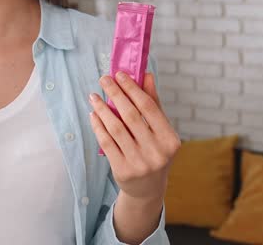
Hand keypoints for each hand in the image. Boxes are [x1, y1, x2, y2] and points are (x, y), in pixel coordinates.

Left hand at [88, 71, 180, 200]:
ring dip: (102, 109)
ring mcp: (139, 163)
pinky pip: (106, 142)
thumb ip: (153, 103)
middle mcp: (156, 152)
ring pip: (116, 128)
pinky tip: (93, 114)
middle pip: (131, 115)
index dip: (132, 88)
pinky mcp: (122, 170)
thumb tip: (146, 75)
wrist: (148, 189)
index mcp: (169, 139)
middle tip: (104, 79)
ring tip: (94, 96)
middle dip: (115, 94)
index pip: (149, 107)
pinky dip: (98, 126)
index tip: (120, 74)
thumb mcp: (160, 130)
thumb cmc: (154, 151)